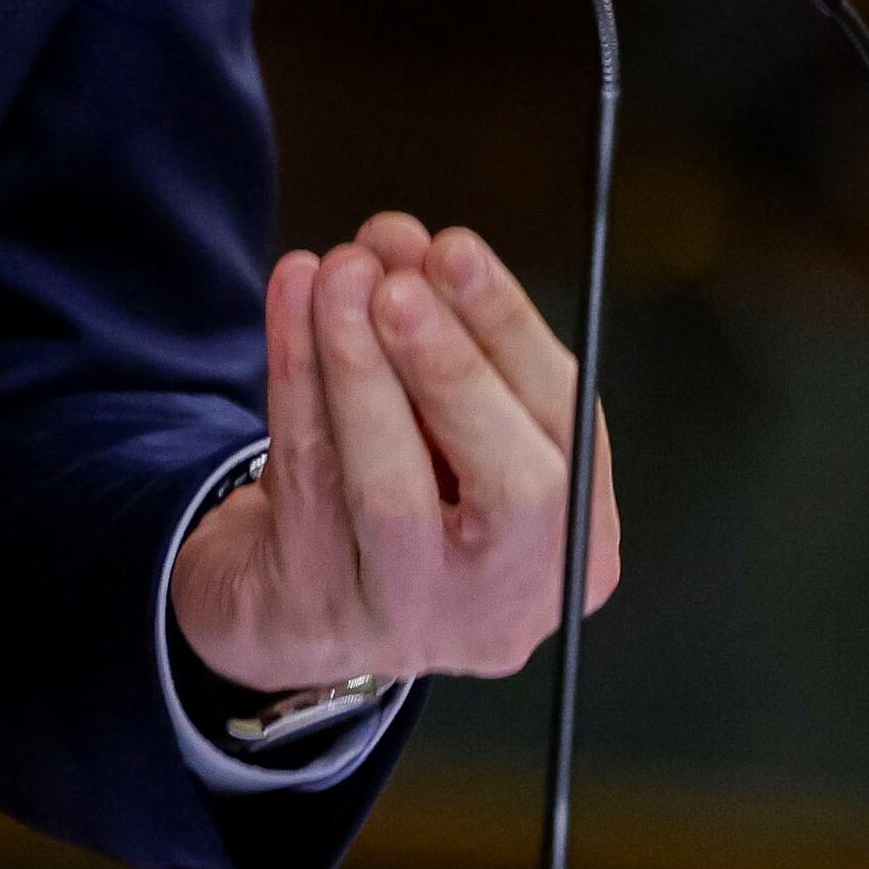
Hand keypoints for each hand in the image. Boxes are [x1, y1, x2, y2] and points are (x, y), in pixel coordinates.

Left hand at [166, 211, 621, 693]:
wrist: (298, 608)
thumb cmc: (406, 494)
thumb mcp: (460, 436)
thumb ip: (460, 345)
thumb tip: (415, 248)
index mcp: (576, 549)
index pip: (571, 434)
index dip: (513, 336)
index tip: (456, 251)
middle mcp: (508, 602)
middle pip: (511, 488)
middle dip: (455, 370)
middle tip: (399, 282)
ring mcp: (413, 621)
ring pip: (390, 490)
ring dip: (360, 363)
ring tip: (338, 272)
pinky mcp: (318, 611)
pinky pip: (307, 478)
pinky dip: (296, 374)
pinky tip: (292, 298)